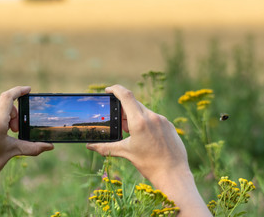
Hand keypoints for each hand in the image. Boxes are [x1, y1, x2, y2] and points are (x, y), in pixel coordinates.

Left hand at [0, 86, 53, 216]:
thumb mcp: (13, 152)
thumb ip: (33, 147)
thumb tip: (50, 147)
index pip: (8, 97)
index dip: (19, 90)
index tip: (28, 90)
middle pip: (4, 104)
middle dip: (14, 113)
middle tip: (16, 129)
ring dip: (4, 116)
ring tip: (6, 133)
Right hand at [87, 85, 210, 216]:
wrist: (173, 174)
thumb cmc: (149, 164)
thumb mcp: (126, 153)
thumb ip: (106, 147)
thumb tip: (90, 146)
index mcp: (139, 122)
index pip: (126, 96)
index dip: (115, 89)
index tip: (108, 90)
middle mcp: (152, 117)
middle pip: (134, 104)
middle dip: (124, 110)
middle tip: (120, 123)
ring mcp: (162, 120)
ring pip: (144, 111)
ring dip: (135, 117)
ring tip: (132, 133)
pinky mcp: (169, 125)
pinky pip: (154, 118)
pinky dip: (146, 122)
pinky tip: (146, 137)